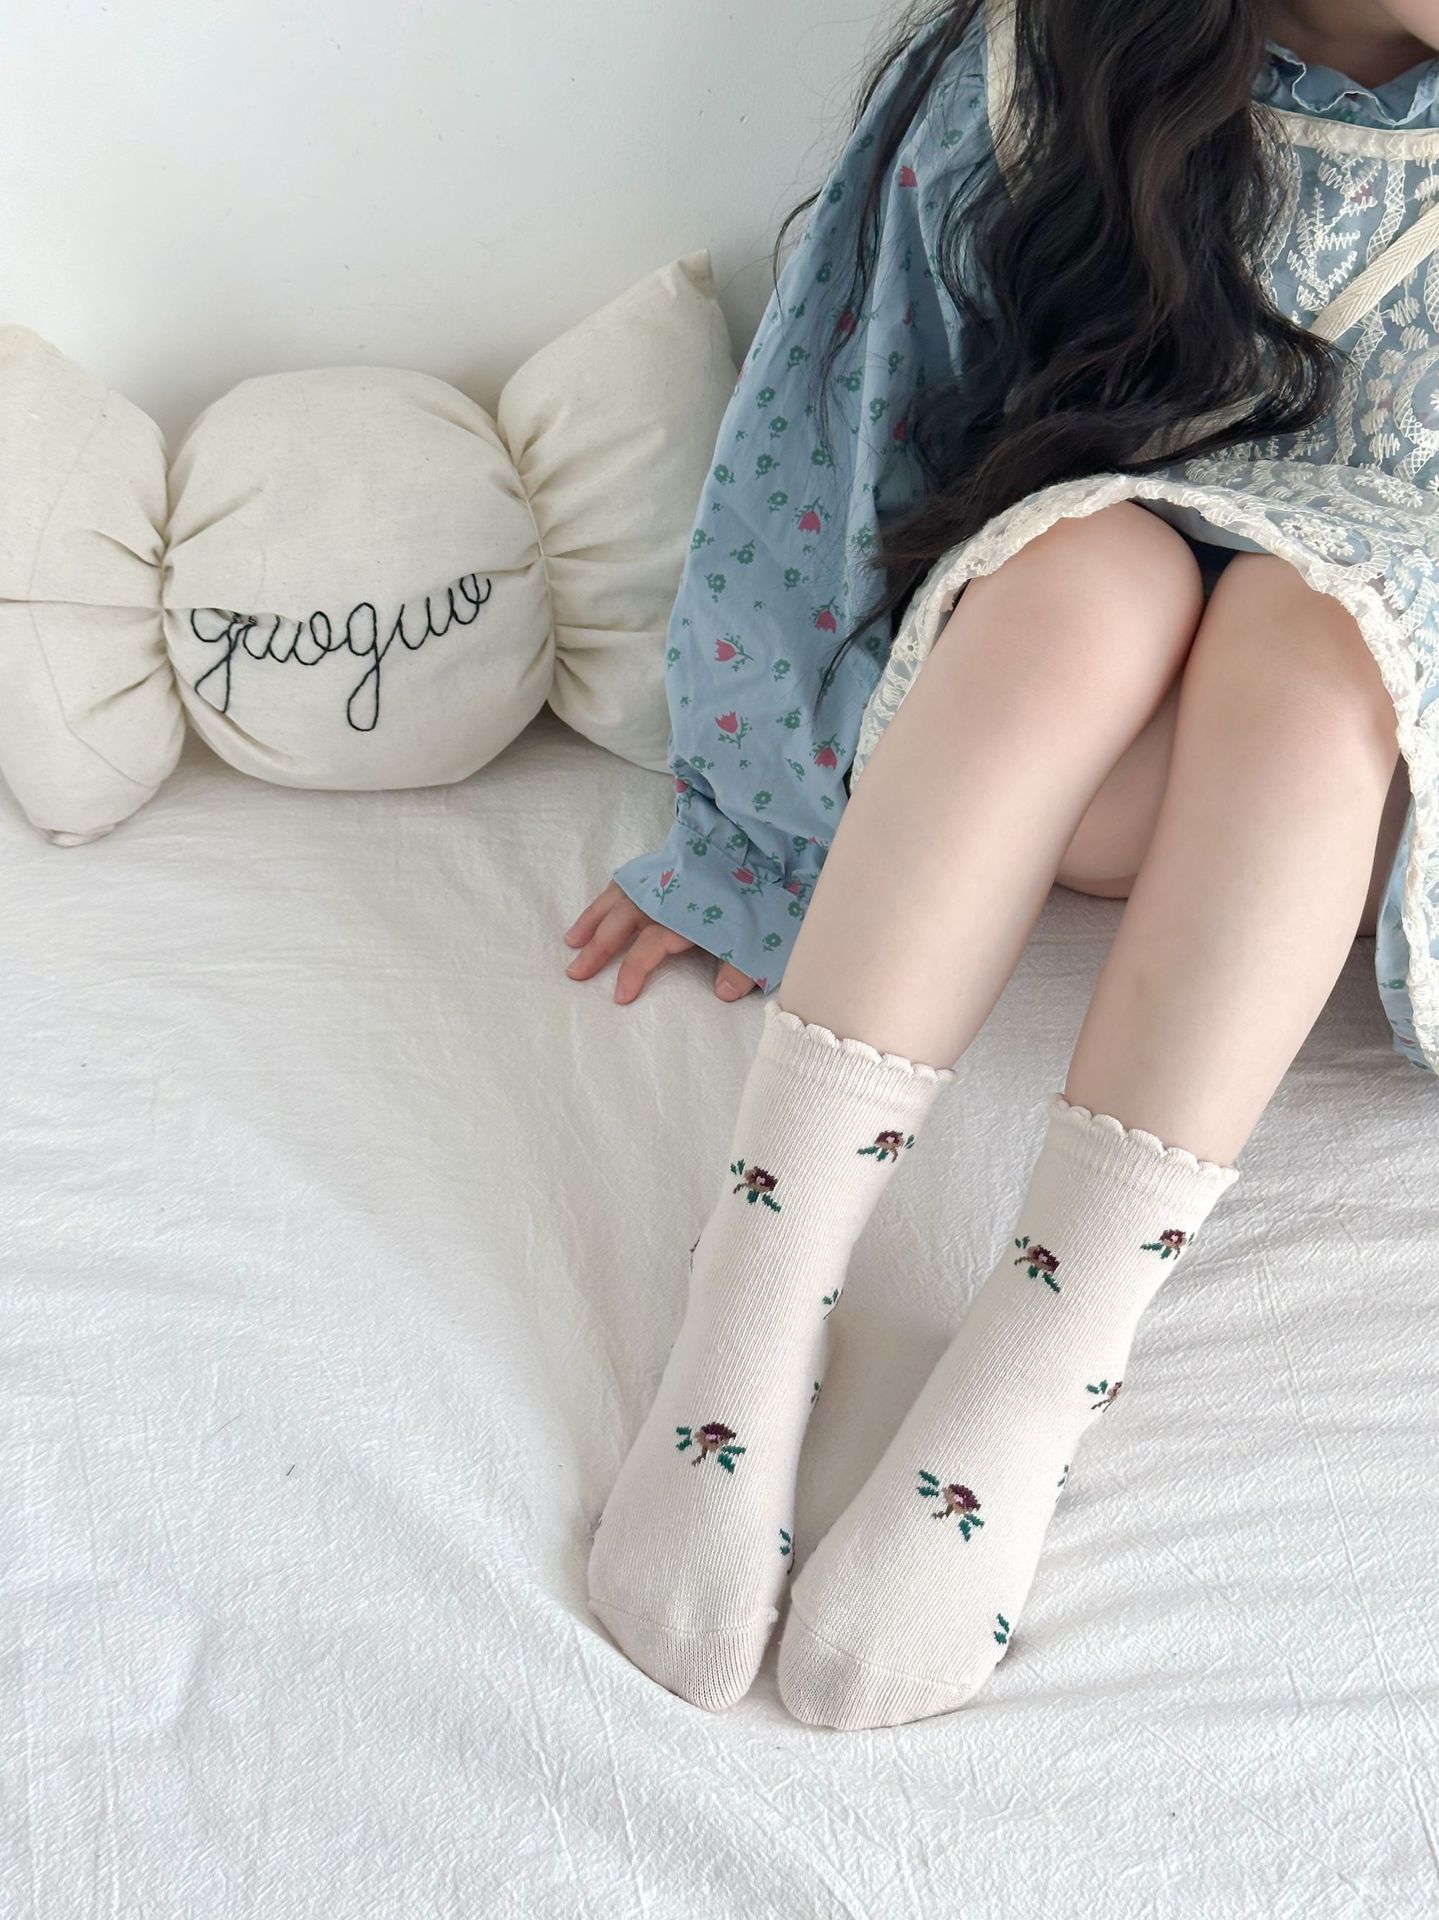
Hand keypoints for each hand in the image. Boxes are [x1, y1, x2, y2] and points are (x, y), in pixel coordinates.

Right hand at [564, 881, 757, 1004]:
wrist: (766, 844)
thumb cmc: (764, 895)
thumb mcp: (760, 937)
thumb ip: (741, 967)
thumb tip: (723, 992)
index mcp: (685, 916)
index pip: (649, 948)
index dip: (632, 971)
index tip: (620, 996)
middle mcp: (666, 896)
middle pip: (622, 923)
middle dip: (597, 948)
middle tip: (574, 973)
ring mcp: (663, 878)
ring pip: (618, 898)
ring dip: (592, 919)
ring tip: (571, 941)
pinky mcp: (666, 866)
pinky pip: (628, 880)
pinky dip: (609, 896)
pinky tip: (601, 907)